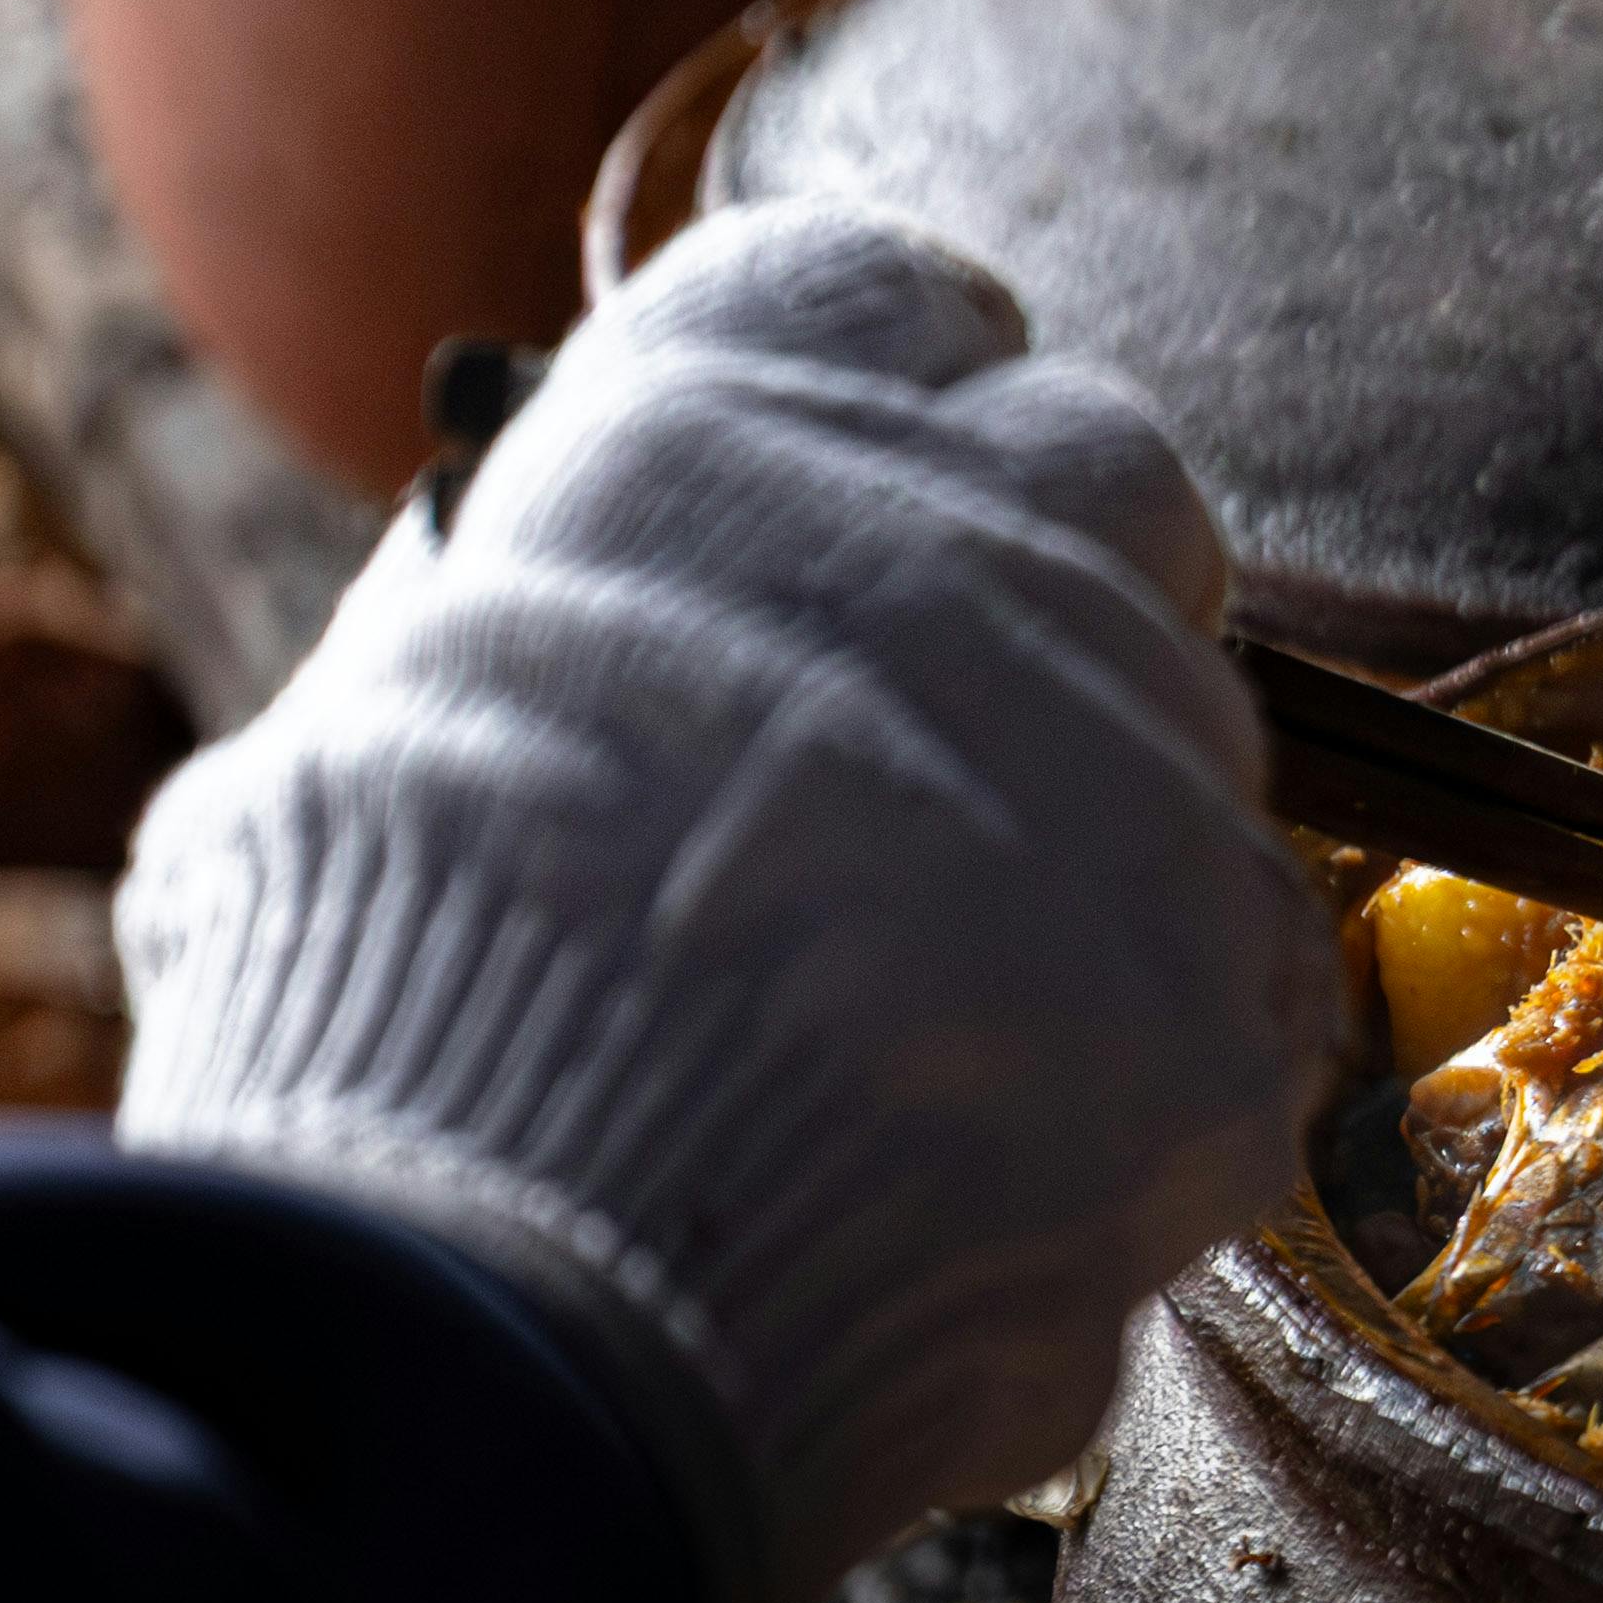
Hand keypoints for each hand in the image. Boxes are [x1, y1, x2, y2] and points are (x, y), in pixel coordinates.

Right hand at [118, 202, 1337, 1602]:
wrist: (521, 1305)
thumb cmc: (379, 1019)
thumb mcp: (358, 753)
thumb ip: (525, 641)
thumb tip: (571, 604)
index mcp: (727, 431)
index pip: (894, 297)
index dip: (884, 406)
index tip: (852, 501)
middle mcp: (976, 536)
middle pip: (1103, 473)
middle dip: (1043, 582)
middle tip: (920, 754)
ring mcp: (1139, 750)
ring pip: (1189, 731)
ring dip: (1087, 836)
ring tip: (910, 1010)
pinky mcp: (1238, 972)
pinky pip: (1244, 960)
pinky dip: (1150, 1038)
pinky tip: (1001, 1133)